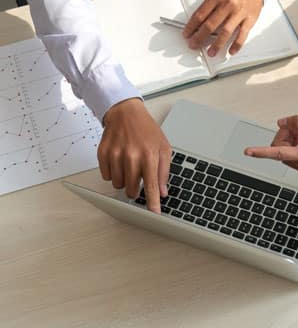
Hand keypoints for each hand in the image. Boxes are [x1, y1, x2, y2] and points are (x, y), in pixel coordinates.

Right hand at [98, 98, 171, 212]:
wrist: (126, 113)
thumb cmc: (146, 130)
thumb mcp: (164, 147)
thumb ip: (164, 171)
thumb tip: (162, 191)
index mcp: (149, 154)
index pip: (151, 186)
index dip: (152, 203)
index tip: (154, 214)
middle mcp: (131, 156)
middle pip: (131, 190)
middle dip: (135, 188)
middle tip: (138, 176)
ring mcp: (115, 155)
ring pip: (118, 184)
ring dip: (124, 180)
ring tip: (129, 164)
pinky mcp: (103, 154)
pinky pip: (106, 176)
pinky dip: (113, 172)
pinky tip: (119, 160)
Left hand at [183, 0, 262, 56]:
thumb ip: (207, 4)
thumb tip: (198, 21)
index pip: (200, 15)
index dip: (191, 27)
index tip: (187, 34)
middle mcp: (228, 4)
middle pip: (210, 25)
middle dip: (199, 38)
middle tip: (194, 44)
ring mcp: (239, 12)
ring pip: (225, 32)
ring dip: (216, 45)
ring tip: (211, 52)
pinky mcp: (249, 19)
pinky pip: (242, 35)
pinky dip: (236, 45)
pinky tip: (231, 51)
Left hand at [245, 115, 297, 173]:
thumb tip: (283, 122)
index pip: (278, 153)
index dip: (261, 152)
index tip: (248, 152)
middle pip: (280, 150)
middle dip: (283, 135)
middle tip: (295, 125)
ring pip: (285, 153)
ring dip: (288, 140)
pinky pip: (293, 156)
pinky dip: (294, 145)